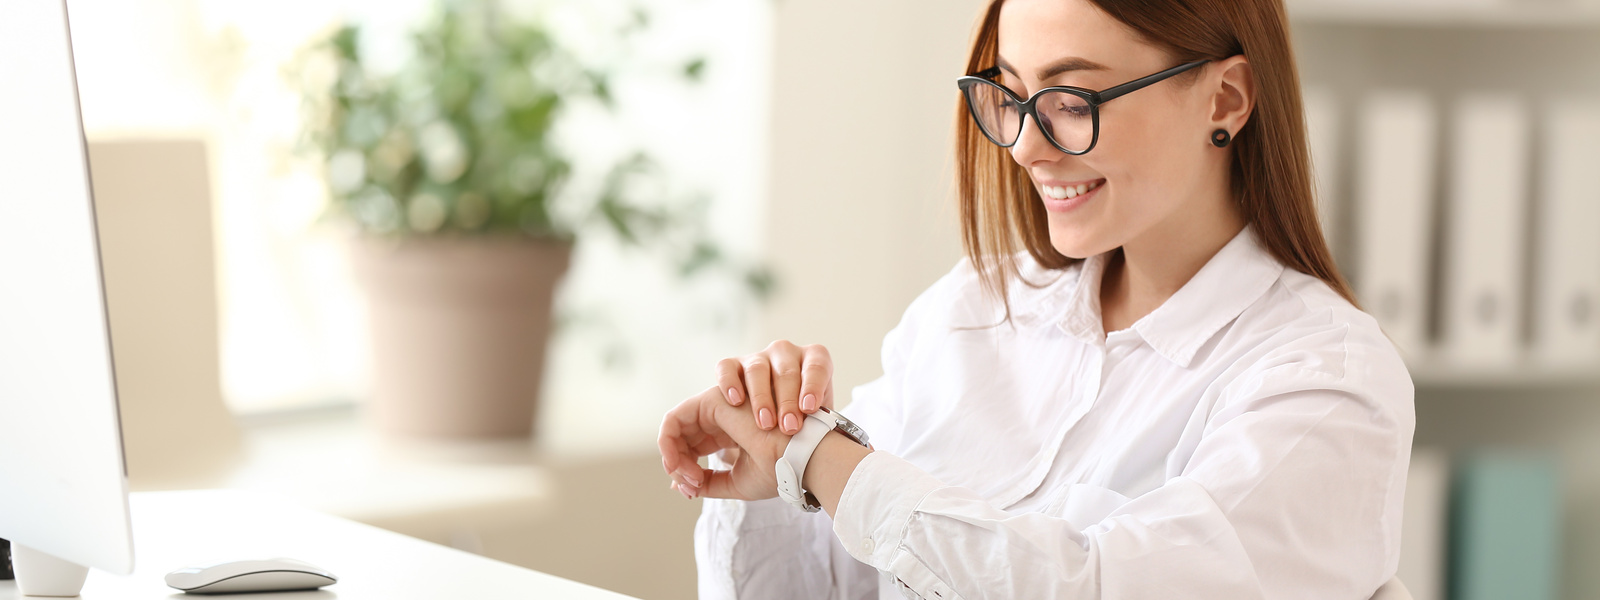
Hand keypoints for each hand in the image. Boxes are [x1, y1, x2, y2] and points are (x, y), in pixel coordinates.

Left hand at [658, 385, 790, 500]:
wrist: (799, 458)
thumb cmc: (779, 469)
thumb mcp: (736, 483)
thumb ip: (708, 483)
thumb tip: (680, 486)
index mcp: (730, 432)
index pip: (692, 448)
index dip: (685, 472)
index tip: (694, 492)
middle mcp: (722, 416)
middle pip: (681, 439)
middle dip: (676, 467)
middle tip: (690, 488)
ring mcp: (717, 405)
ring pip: (674, 430)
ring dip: (673, 458)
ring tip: (692, 478)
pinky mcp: (712, 400)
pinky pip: (672, 420)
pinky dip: (667, 444)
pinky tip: (678, 465)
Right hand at [717, 340, 833, 435]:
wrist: (775, 422)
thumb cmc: (802, 418)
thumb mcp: (815, 417)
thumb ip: (818, 420)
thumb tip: (817, 437)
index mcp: (812, 359)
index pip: (817, 365)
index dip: (813, 385)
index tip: (809, 408)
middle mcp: (785, 353)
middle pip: (786, 371)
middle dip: (788, 401)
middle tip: (789, 427)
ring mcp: (758, 357)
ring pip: (757, 370)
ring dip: (762, 398)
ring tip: (766, 424)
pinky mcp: (733, 365)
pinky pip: (727, 367)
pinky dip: (730, 382)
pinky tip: (735, 401)